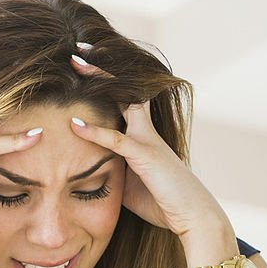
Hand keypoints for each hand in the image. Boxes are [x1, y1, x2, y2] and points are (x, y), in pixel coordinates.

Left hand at [68, 49, 231, 240]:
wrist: (192, 216)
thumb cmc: (163, 201)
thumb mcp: (131, 182)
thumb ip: (113, 168)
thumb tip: (92, 167)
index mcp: (143, 134)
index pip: (121, 99)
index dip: (103, 83)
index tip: (82, 66)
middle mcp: (146, 130)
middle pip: (123, 89)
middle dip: (101, 69)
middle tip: (76, 52)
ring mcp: (147, 140)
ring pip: (123, 101)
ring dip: (98, 81)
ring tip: (74, 64)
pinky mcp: (145, 157)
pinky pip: (116, 141)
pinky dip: (94, 132)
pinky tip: (74, 125)